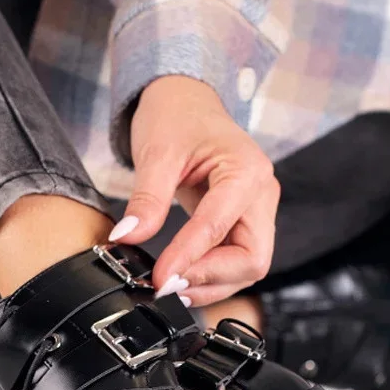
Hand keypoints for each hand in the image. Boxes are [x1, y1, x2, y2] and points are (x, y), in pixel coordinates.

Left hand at [109, 76, 279, 305]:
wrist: (187, 102)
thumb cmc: (177, 116)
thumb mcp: (157, 152)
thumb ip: (147, 198)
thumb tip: (129, 237)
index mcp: (247, 171)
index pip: (219, 227)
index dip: (188, 258)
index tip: (160, 279)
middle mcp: (261, 195)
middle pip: (251, 259)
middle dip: (210, 278)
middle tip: (167, 285)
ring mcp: (256, 211)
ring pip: (247, 267)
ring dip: (210, 284)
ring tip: (170, 286)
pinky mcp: (244, 222)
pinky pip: (236, 261)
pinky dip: (210, 276)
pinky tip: (182, 278)